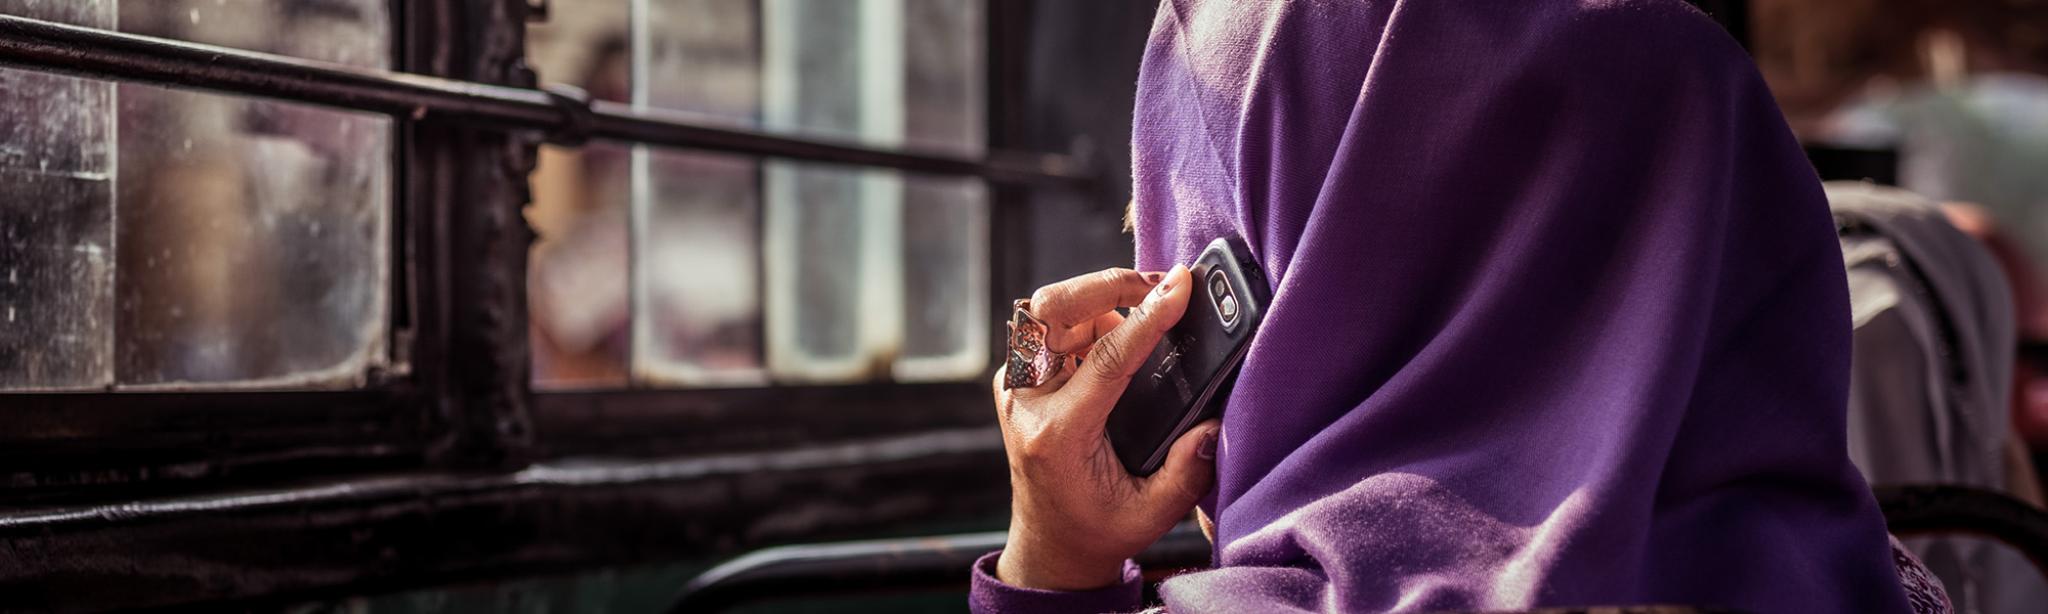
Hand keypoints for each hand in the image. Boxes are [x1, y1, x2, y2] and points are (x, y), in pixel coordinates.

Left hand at [992, 265, 1222, 590]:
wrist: (1050, 545)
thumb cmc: (1097, 529)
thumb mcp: (1152, 514)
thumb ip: (1187, 471)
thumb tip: (1213, 422)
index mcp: (1057, 435)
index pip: (1106, 358)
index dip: (1148, 317)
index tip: (1181, 286)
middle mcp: (1028, 403)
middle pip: (1055, 312)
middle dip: (1108, 285)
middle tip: (1160, 284)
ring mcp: (1019, 386)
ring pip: (1051, 310)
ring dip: (1101, 297)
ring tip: (1150, 302)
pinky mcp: (1023, 377)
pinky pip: (1051, 325)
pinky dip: (1090, 312)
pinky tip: (1125, 322)